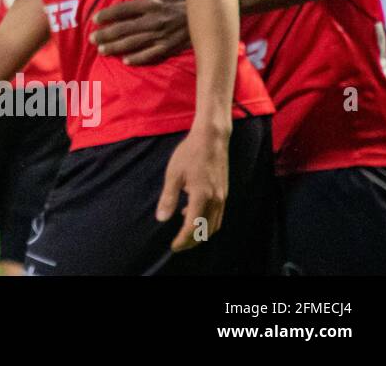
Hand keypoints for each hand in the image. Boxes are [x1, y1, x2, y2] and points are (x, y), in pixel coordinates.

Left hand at [90, 0, 189, 64]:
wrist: (213, 10)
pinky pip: (152, 54)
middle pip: (124, 29)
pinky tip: (126, 61)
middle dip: (106, 35)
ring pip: (134, 43)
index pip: (123, 10)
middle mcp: (155, 20)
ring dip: (116, 48)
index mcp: (152, 3)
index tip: (94, 20)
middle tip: (92, 39)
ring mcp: (163, 35)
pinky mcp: (171, 46)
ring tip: (102, 50)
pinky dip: (138, 58)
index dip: (107, 15)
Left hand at [156, 124, 228, 251]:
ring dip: (201, 233)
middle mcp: (216, 200)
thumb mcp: (173, 174)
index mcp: (202, 197)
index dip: (183, 240)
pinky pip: (218, 215)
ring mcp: (222, 197)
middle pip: (206, 231)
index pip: (192, 227)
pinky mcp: (224, 192)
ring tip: (184, 232)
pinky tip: (190, 213)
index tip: (173, 246)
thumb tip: (161, 219)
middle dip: (193, 241)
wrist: (211, 139)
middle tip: (178, 245)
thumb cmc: (189, 153)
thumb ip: (168, 198)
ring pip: (214, 225)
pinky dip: (207, 221)